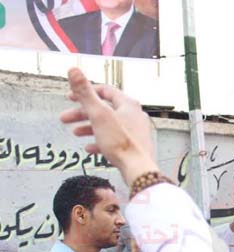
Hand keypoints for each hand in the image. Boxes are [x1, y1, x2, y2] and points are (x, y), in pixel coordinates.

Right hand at [60, 68, 156, 185]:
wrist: (138, 169)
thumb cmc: (121, 142)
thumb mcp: (98, 114)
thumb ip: (85, 92)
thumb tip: (73, 70)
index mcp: (128, 104)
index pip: (105, 90)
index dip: (85, 92)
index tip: (70, 97)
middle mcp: (134, 115)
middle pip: (104, 109)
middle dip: (82, 113)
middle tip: (65, 118)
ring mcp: (135, 131)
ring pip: (108, 125)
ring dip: (89, 127)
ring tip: (75, 133)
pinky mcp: (133, 146)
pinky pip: (114, 141)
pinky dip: (100, 142)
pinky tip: (89, 149)